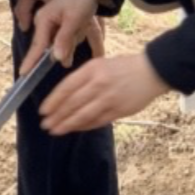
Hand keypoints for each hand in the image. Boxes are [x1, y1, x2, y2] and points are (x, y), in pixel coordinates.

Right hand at [19, 0, 103, 74]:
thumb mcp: (74, 20)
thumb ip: (64, 39)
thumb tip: (56, 58)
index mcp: (43, 20)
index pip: (37, 46)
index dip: (31, 60)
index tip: (23, 74)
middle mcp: (44, 23)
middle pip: (50, 46)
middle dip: (66, 45)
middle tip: (77, 30)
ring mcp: (52, 23)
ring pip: (61, 42)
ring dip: (74, 38)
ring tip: (82, 23)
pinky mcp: (60, 24)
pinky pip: (66, 37)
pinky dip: (75, 34)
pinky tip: (82, 24)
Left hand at [40, 53, 169, 133]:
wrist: (152, 71)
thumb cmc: (123, 66)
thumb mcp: (100, 64)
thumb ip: (83, 78)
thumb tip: (65, 96)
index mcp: (92, 69)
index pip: (67, 87)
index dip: (53, 101)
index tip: (43, 110)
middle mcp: (99, 84)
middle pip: (72, 103)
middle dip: (57, 116)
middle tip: (45, 124)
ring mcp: (110, 99)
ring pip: (83, 115)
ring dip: (67, 124)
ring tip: (55, 130)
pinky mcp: (119, 111)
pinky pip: (97, 121)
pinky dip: (84, 126)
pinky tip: (75, 129)